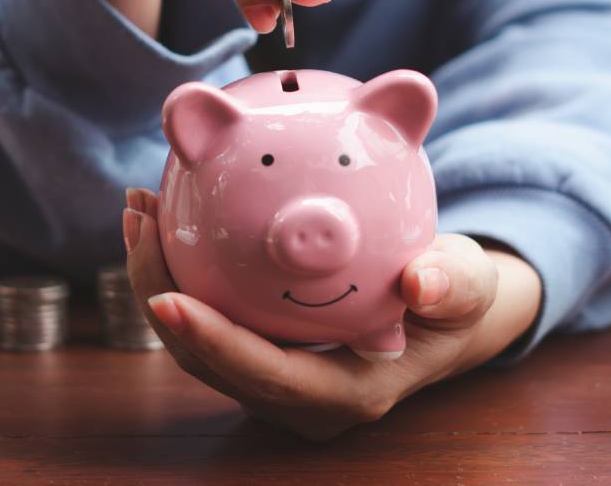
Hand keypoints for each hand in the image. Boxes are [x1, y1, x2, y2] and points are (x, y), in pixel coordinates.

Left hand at [122, 188, 541, 440]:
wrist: (445, 310)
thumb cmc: (456, 296)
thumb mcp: (471, 286)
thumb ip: (455, 283)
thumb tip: (422, 283)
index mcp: (347, 393)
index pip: (267, 377)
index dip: (215, 344)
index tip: (168, 298)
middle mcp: (300, 400)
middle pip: (210, 362)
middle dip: (159, 299)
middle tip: (140, 224)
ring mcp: (274, 381)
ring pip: (195, 342)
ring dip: (156, 279)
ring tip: (139, 209)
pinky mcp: (259, 352)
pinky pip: (207, 316)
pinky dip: (180, 270)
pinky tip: (163, 214)